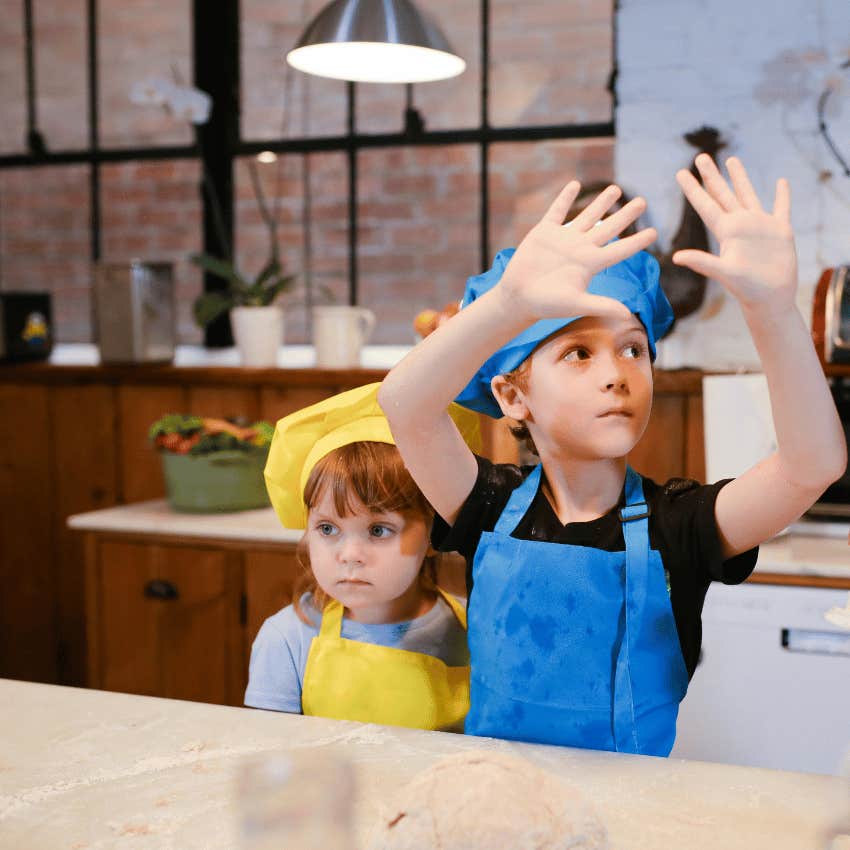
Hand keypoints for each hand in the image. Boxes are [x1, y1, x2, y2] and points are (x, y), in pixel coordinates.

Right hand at [498, 182, 657, 323]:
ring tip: (616, 189)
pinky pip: (557, 211)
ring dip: (601, 202)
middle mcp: (580, 249)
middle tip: (643, 202)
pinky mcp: (544, 232)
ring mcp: (563, 239)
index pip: (620, 250)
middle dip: (626, 215)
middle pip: (609, 228)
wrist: (518, 298)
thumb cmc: (547, 305)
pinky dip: (565, 198)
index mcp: (590, 264)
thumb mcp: (576, 304)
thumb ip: (601, 305)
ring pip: (587, 215)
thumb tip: (627, 315)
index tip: (655, 232)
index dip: (637, 241)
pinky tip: (575, 184)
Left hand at [673, 155, 796, 310]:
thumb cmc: (746, 289)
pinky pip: (781, 207)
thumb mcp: (723, 273)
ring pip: (747, 194)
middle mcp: (739, 225)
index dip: (693, 188)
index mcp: (725, 231)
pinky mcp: (780, 230)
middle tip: (699, 156)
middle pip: (722, 194)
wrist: (770, 298)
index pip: (705, 204)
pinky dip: (782, 195)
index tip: (680, 172)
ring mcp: (759, 225)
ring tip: (731, 159)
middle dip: (711, 175)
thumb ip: (702, 262)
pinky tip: (781, 182)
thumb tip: (676, 257)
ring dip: (739, 177)